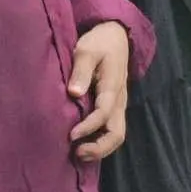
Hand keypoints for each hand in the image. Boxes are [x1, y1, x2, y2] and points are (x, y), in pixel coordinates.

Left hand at [67, 21, 132, 161]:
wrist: (117, 37)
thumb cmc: (100, 42)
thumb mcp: (88, 49)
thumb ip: (81, 70)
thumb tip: (74, 92)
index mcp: (113, 87)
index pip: (103, 113)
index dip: (88, 127)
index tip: (71, 135)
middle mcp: (119, 100)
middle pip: (117, 133)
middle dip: (99, 147)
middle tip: (77, 153)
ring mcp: (119, 105)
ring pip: (116, 135)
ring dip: (100, 148)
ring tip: (79, 154)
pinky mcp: (114, 107)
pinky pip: (111, 130)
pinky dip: (99, 142)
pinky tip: (83, 145)